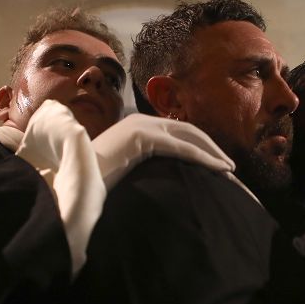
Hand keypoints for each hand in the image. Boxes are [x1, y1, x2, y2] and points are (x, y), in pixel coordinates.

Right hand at [91, 114, 233, 188]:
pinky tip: (218, 169)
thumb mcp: (126, 169)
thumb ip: (144, 165)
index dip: (200, 145)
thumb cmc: (98, 182)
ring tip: (229, 169)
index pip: (177, 132)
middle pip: (187, 129)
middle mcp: (141, 121)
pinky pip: (181, 147)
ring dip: (212, 152)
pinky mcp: (143, 137)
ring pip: (188, 136)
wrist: (75, 181)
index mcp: (137, 127)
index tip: (216, 163)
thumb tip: (160, 178)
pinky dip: (203, 157)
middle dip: (211, 147)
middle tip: (229, 167)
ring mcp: (142, 126)